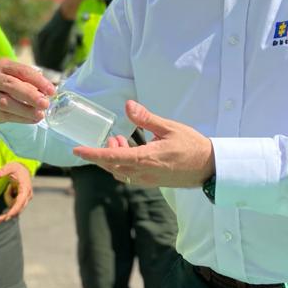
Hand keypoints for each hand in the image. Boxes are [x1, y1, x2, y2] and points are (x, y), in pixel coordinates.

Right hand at [0, 58, 56, 123]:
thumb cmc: (11, 83)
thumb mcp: (20, 77)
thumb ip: (33, 82)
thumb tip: (48, 93)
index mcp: (3, 65)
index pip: (22, 71)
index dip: (38, 81)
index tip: (51, 91)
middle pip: (12, 85)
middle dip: (30, 95)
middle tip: (45, 104)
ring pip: (6, 103)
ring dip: (25, 110)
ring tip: (40, 114)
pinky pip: (5, 115)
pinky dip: (21, 118)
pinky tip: (33, 119)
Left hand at [0, 162, 33, 223]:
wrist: (23, 168)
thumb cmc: (17, 167)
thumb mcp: (10, 166)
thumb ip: (3, 170)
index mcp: (26, 188)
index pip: (21, 202)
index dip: (14, 210)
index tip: (8, 216)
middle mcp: (27, 195)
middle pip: (18, 209)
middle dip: (8, 214)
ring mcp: (25, 199)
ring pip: (14, 206)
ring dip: (7, 198)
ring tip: (9, 185)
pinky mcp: (21, 200)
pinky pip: (13, 204)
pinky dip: (8, 198)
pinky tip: (9, 189)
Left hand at [74, 100, 215, 187]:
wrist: (210, 167)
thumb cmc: (192, 145)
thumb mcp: (169, 127)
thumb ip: (146, 118)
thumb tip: (128, 106)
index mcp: (147, 158)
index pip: (112, 157)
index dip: (93, 154)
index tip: (77, 150)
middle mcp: (144, 172)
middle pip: (111, 166)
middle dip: (102, 153)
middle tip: (110, 136)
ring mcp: (148, 179)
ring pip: (119, 172)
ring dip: (113, 158)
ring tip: (120, 140)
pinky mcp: (152, 181)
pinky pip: (129, 176)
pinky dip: (122, 164)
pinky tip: (130, 151)